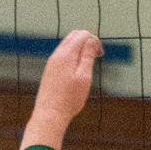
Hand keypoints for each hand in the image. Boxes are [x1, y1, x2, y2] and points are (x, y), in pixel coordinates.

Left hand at [21, 30, 102, 149]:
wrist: (50, 114)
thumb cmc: (69, 98)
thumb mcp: (84, 76)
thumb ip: (88, 56)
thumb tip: (92, 40)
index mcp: (66, 55)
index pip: (82, 35)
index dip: (94, 41)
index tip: (100, 55)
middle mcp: (57, 55)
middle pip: (73, 36)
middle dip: (87, 41)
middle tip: (96, 56)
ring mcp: (52, 63)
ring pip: (68, 45)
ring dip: (81, 49)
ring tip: (89, 64)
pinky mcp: (50, 70)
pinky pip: (63, 55)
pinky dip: (74, 56)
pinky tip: (79, 70)